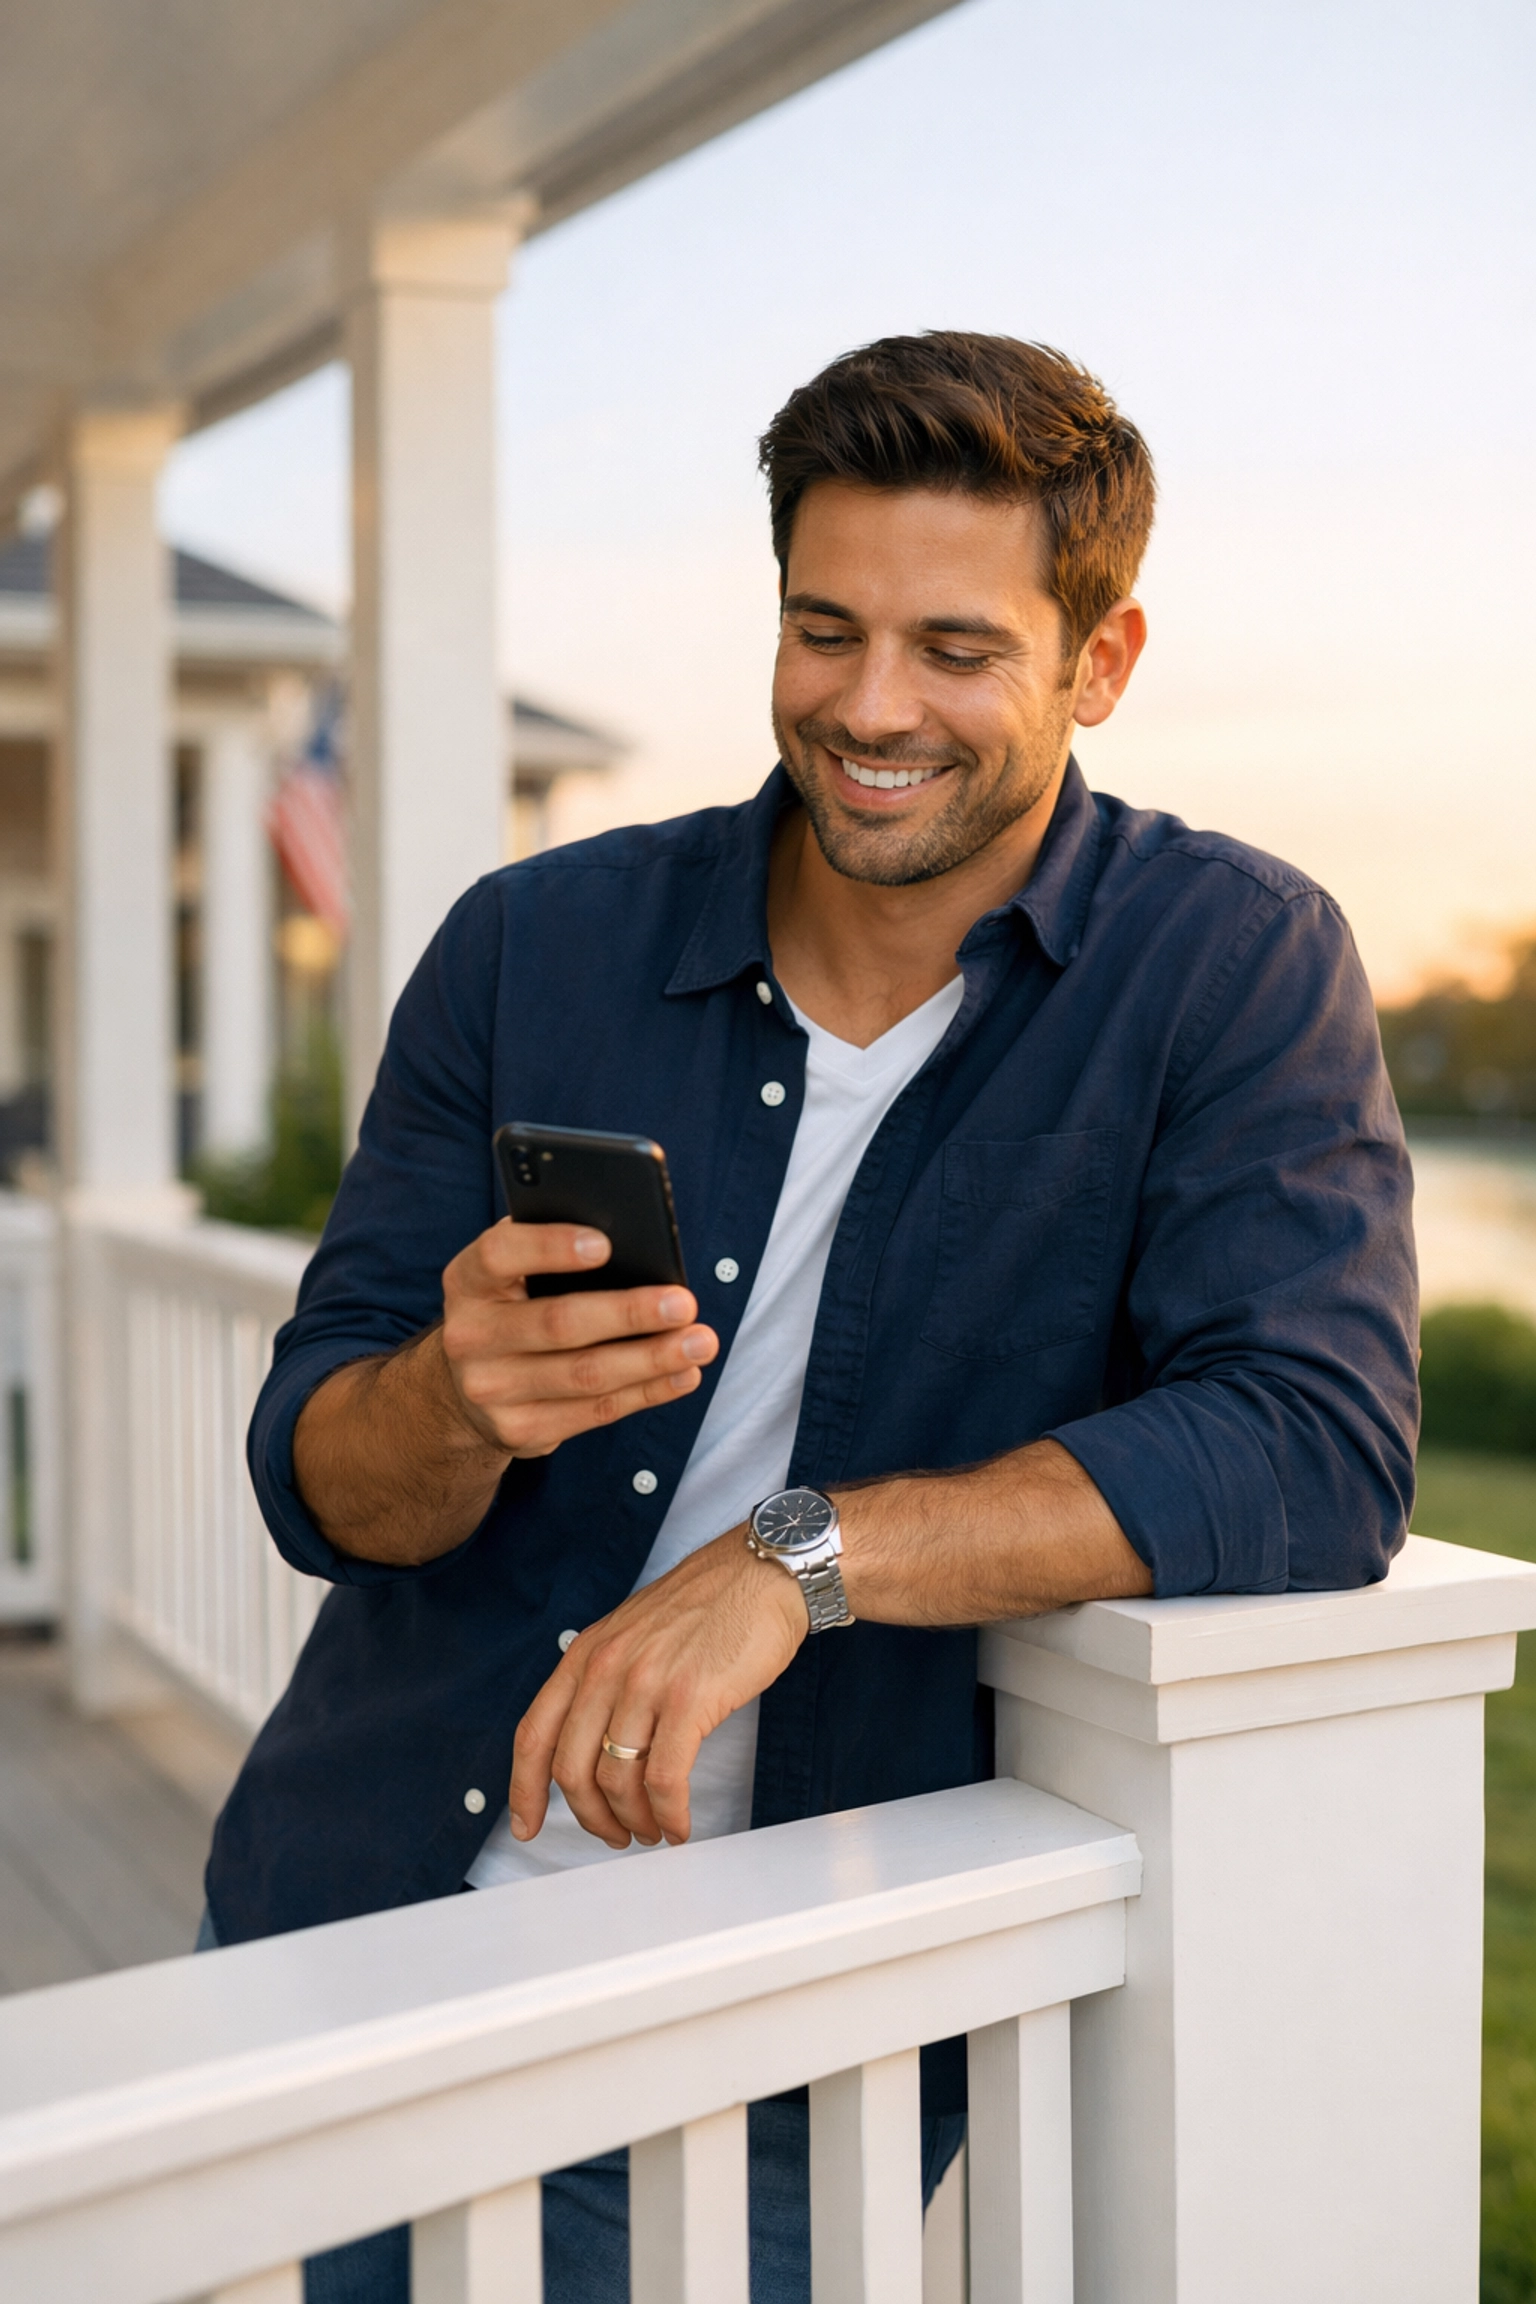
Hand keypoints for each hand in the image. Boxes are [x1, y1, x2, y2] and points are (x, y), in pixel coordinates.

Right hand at [440, 1217, 718, 1458]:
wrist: (467, 1387)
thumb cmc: (515, 1307)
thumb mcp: (514, 1272)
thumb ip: (553, 1249)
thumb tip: (635, 1237)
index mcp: (468, 1280)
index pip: (500, 1254)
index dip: (550, 1247)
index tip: (606, 1244)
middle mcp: (469, 1337)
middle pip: (558, 1323)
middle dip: (629, 1313)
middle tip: (684, 1304)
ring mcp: (490, 1390)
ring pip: (585, 1375)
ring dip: (652, 1359)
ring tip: (700, 1342)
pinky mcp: (519, 1430)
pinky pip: (595, 1411)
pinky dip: (648, 1392)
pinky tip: (683, 1375)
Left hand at [509, 1530, 806, 1848]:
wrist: (762, 1573)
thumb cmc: (708, 1605)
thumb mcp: (633, 1633)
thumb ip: (606, 1680)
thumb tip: (594, 1745)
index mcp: (586, 1653)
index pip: (534, 1733)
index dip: (524, 1790)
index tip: (526, 1827)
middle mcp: (607, 1667)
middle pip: (571, 1769)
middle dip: (592, 1817)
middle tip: (615, 1835)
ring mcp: (646, 1682)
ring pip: (617, 1781)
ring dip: (634, 1821)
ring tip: (654, 1830)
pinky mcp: (689, 1698)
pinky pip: (665, 1779)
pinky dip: (669, 1814)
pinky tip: (680, 1824)